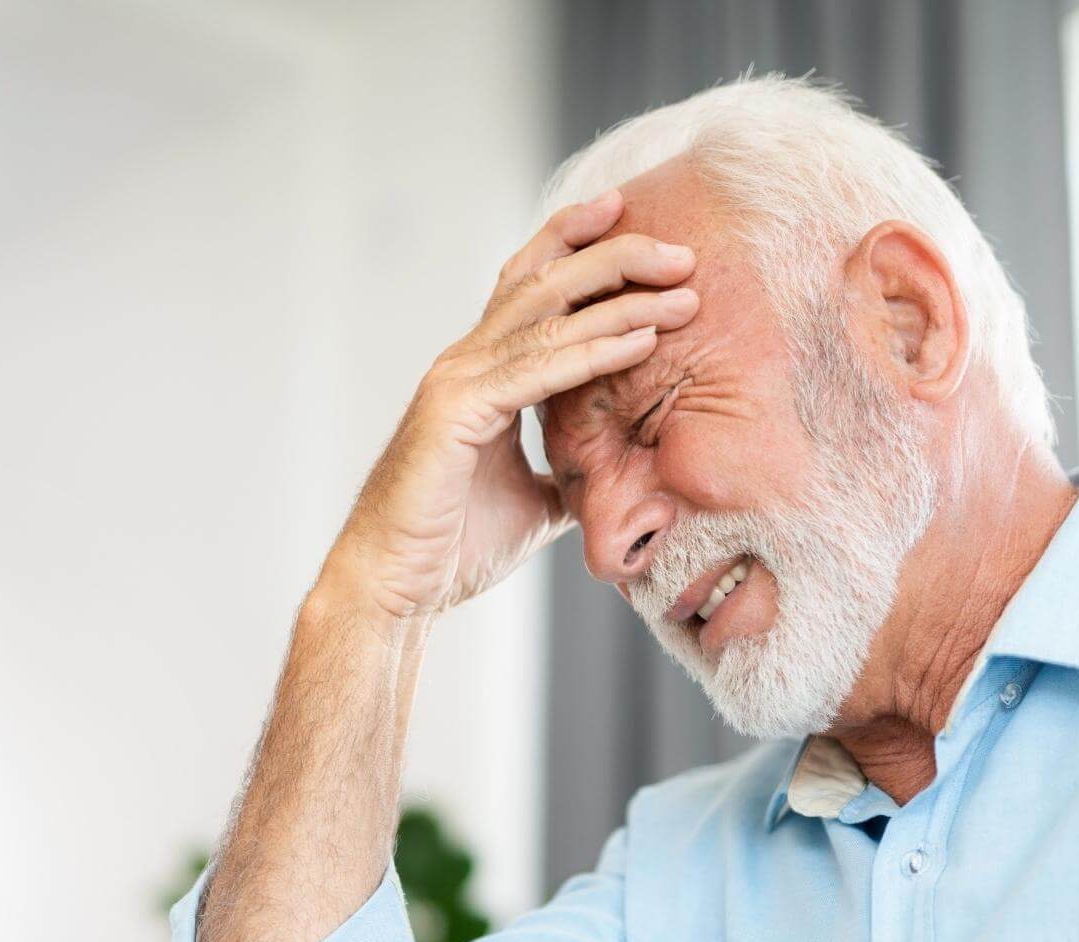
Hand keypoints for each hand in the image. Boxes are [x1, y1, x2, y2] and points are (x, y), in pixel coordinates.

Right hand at [324, 189, 699, 626]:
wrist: (395, 587)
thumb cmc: (452, 545)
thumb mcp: (535, 497)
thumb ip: (571, 468)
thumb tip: (621, 473)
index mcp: (479, 371)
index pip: (529, 286)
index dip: (574, 242)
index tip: (628, 216)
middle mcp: (465, 362)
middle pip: (543, 280)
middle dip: (614, 256)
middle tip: (680, 249)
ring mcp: (457, 381)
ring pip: (547, 317)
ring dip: (622, 300)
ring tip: (682, 289)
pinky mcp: (455, 413)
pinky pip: (538, 371)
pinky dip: (594, 352)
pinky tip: (641, 340)